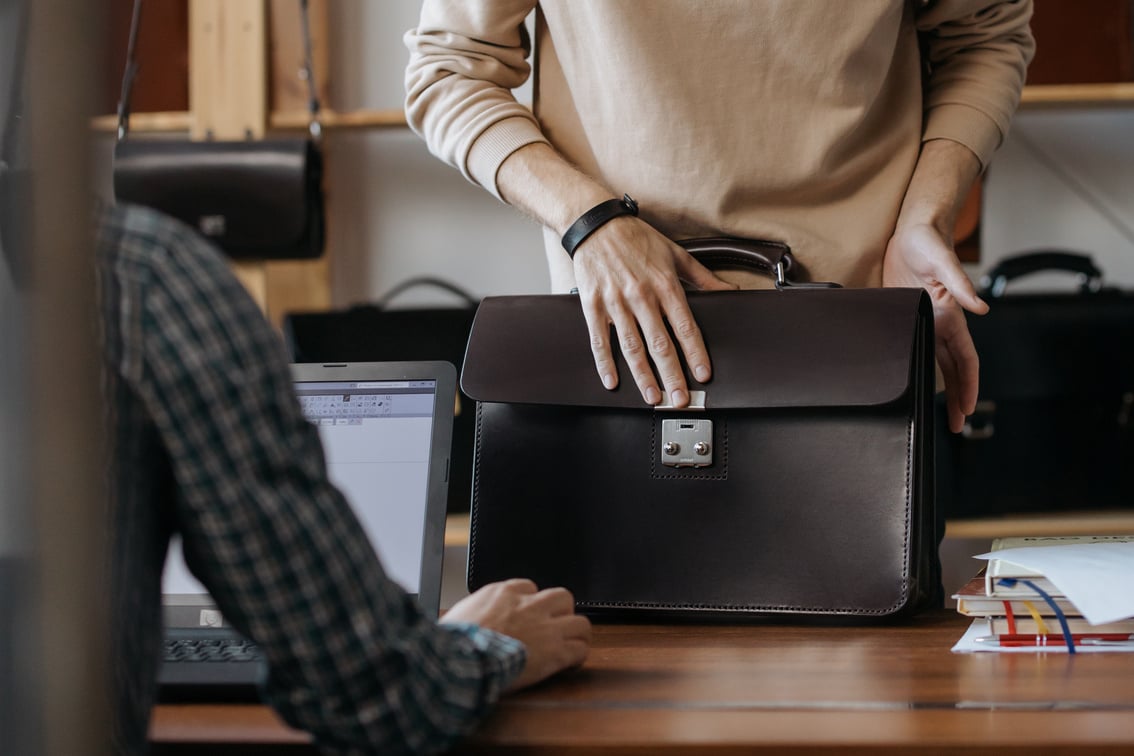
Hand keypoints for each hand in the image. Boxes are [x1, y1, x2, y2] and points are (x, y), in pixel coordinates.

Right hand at [441, 579, 591, 690]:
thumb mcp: (460, 613)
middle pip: (562, 598)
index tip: (527, 617)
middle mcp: (530, 605)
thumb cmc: (454, 642)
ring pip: (581, 622)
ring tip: (569, 645)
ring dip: (576, 634)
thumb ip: (476, 611)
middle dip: (561, 612)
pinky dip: (578, 657)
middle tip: (553, 628)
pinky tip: (570, 664)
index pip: (529, 587)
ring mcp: (546, 628)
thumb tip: (470, 620)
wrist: (460, 660)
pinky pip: (580, 649)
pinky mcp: (555, 652)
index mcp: (504, 593)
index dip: (531, 603)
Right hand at [572, 216, 735, 407]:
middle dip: (672, 374)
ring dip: (643, 375)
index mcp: (665, 284)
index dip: (695, 353)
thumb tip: (730, 291)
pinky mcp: (593, 304)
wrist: (595, 223)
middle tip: (681, 398)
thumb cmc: (637, 238)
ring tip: (653, 396)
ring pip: (631, 346)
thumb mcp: (676, 254)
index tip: (703, 374)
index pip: (685, 326)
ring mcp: (615, 302)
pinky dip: (605, 363)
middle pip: (660, 343)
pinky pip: (599, 339)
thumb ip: (704, 278)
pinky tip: (613, 381)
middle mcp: (641, 295)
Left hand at [883, 222, 987, 432]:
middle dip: (956, 397)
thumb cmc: (928, 242)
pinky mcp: (908, 316)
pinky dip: (919, 367)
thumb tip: (980, 308)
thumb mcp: (942, 260)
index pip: (965, 358)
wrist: (912, 231)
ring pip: (937, 364)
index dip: (968, 384)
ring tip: (940, 414)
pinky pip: (917, 348)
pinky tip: (915, 382)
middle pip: (954, 369)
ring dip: (941, 388)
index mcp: (951, 315)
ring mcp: (926, 321)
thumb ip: (960, 283)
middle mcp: (941, 322)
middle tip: (955, 425)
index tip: (968, 408)